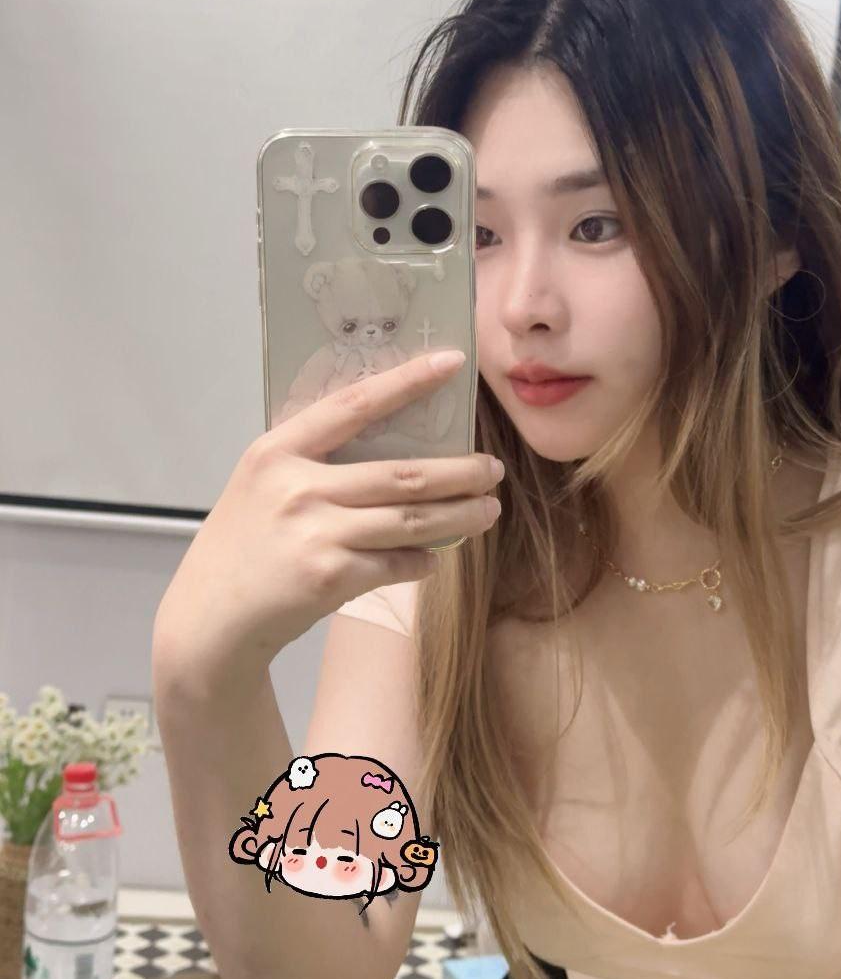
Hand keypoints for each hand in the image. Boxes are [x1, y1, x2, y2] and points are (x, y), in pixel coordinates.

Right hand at [151, 350, 501, 674]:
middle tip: (492, 468)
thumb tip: (394, 450)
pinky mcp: (330, 577)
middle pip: (403, 473)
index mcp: (278, 450)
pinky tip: (435, 556)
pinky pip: (396, 562)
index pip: (355, 403)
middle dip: (460, 472)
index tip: (451, 362)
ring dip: (460, 515)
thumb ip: (314, 462)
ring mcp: (315, 533)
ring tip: (488, 509)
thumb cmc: (244, 543)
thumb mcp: (264, 484)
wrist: (209, 616)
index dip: (407, 381)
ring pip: (411, 520)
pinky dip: (422, 559)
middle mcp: (297, 487)